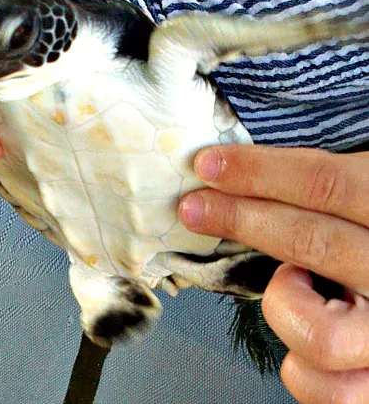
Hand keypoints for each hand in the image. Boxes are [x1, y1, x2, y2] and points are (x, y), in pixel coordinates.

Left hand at [179, 145, 368, 403]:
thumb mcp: (368, 197)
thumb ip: (333, 189)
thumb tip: (249, 167)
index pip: (326, 183)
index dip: (259, 171)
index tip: (209, 164)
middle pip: (309, 242)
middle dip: (239, 219)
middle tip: (194, 207)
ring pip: (318, 335)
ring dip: (282, 302)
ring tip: (291, 282)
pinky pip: (330, 391)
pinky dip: (301, 368)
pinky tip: (304, 328)